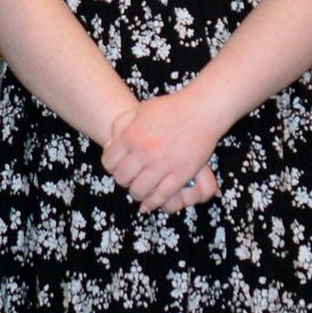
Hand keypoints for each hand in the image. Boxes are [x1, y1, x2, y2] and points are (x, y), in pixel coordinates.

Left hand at [102, 93, 222, 213]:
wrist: (202, 110)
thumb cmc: (172, 108)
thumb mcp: (140, 110)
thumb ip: (122, 125)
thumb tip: (111, 142)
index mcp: (131, 136)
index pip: (109, 162)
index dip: (112, 168)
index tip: (118, 168)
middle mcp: (144, 152)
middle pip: (122, 178)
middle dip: (124, 181)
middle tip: (130, 179)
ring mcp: (162, 164)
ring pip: (140, 190)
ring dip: (137, 193)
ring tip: (140, 191)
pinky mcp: (181, 174)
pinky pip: (162, 195)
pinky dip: (154, 202)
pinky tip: (149, 204)